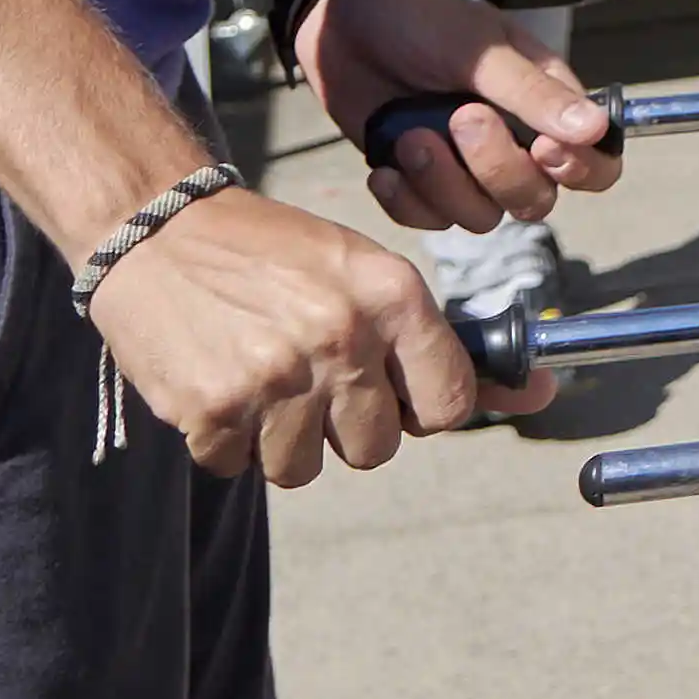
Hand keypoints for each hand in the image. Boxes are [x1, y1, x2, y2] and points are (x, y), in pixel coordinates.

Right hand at [87, 182, 516, 479]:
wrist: (157, 228)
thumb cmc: (274, 253)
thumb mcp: (367, 273)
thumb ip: (444, 344)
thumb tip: (541, 394)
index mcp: (393, 295)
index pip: (449, 404)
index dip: (422, 410)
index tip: (395, 396)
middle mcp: (342, 338)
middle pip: (376, 450)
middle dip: (346, 428)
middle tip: (312, 380)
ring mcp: (275, 378)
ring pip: (302, 470)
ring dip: (281, 440)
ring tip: (263, 378)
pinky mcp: (212, 410)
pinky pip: (237, 467)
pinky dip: (228, 440)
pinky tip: (221, 382)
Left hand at [300, 0, 620, 234]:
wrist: (344, 21)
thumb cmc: (424, 20)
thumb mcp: (483, 51)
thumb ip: (535, 95)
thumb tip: (595, 130)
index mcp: (546, 106)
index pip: (595, 163)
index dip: (581, 171)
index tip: (544, 150)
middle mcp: (514, 144)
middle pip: (535, 198)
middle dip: (497, 169)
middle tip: (460, 119)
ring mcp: (465, 168)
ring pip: (480, 216)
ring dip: (443, 184)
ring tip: (410, 137)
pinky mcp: (420, 183)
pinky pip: (428, 219)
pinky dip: (406, 200)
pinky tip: (385, 167)